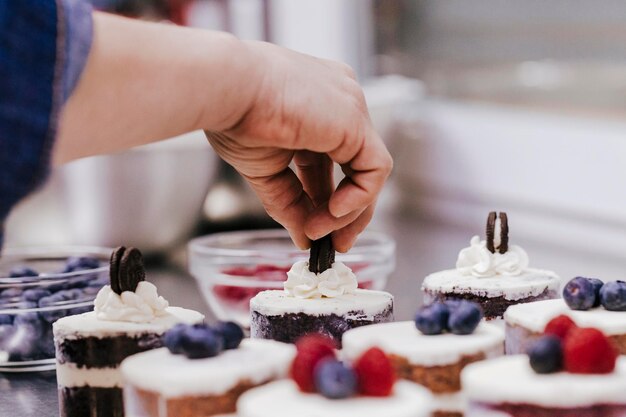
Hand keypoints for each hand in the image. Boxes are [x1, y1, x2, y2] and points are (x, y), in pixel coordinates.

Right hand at [206, 41, 391, 251]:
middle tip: (334, 245)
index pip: (334, 158)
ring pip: (368, 171)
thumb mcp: (265, 169)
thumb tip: (304, 238)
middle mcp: (340, 101)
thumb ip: (289, 202)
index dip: (328, 197)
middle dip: (347, 211)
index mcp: (318, 105)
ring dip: (348, 212)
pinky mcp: (356, 121)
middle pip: (356, 166)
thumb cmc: (232, 115)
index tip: (316, 229)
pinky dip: (359, 198)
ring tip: (320, 233)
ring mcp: (351, 108)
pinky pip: (375, 169)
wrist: (225, 88)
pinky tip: (333, 213)